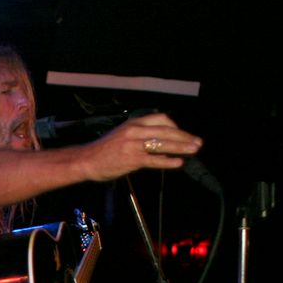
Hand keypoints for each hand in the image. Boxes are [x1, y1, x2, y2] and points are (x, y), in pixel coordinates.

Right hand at [81, 113, 202, 181]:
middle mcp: (135, 131)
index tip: (182, 135)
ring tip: (193, 150)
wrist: (85, 160)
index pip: (161, 118)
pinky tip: (178, 163)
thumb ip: (139, 135)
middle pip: (166, 130)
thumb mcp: (122, 135)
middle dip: (184, 136)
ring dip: (181, 147)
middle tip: (197, 143)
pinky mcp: (131, 159)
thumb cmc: (103, 150)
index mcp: (134, 123)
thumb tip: (160, 143)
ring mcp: (133, 145)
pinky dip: (167, 161)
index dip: (175, 127)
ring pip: (163, 144)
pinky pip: (154, 159)